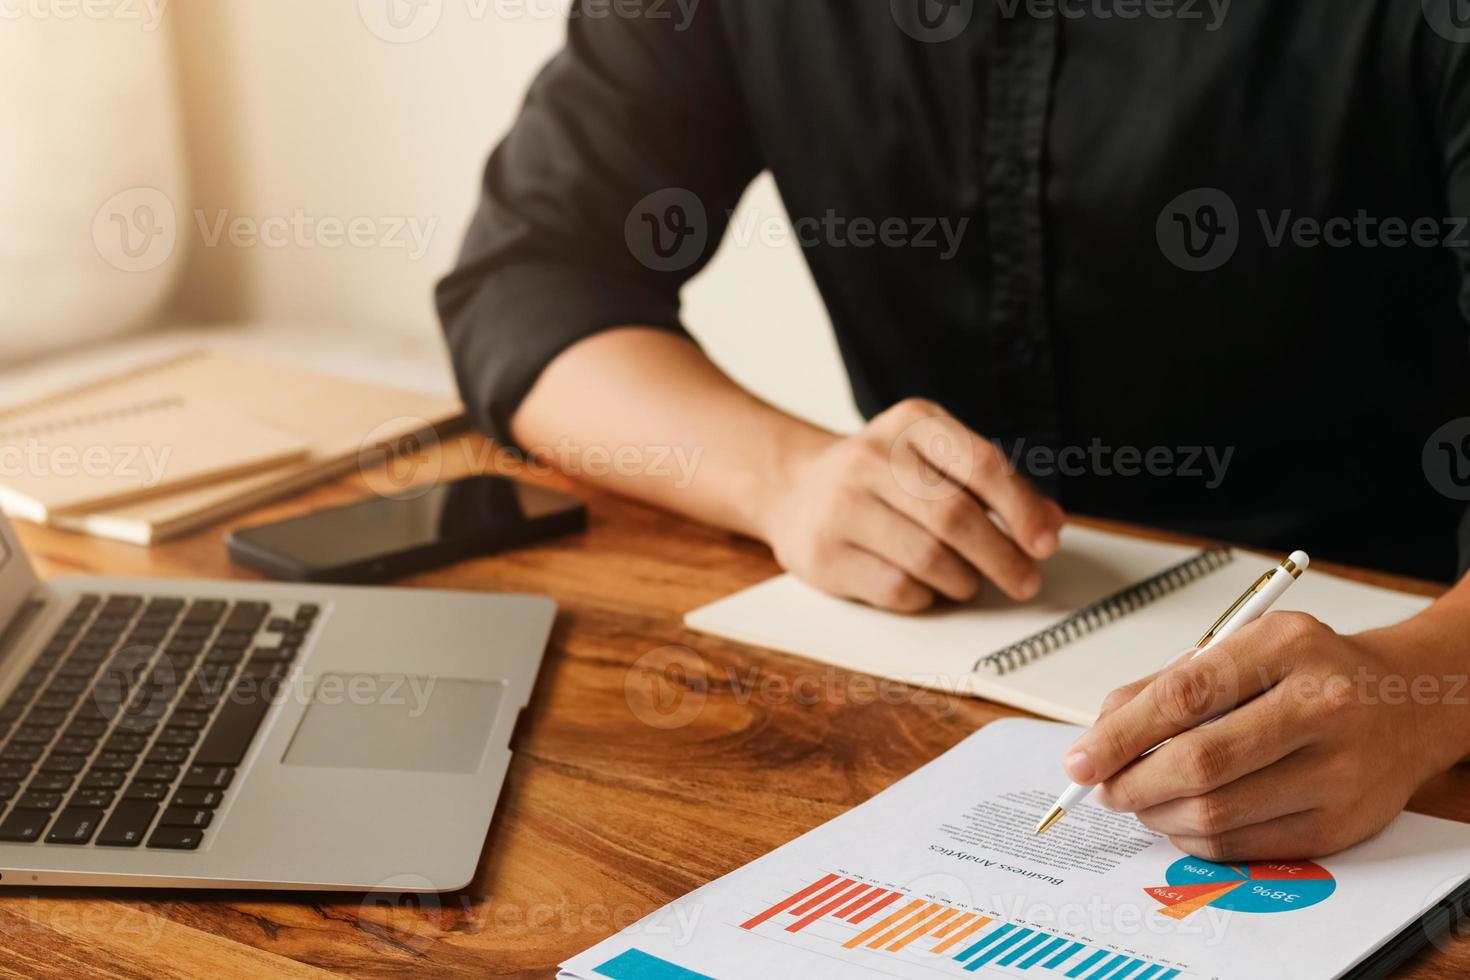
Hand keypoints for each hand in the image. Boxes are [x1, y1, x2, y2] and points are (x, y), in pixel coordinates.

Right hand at [758, 398, 1063, 611]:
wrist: (793, 487)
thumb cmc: (883, 478)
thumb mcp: (933, 460)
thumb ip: (992, 486)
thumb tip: (1050, 523)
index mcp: (911, 423)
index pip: (981, 464)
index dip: (1022, 508)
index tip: (1045, 543)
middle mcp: (870, 457)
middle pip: (956, 516)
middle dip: (1002, 557)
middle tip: (1024, 580)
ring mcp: (841, 505)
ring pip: (929, 558)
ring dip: (964, 580)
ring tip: (968, 581)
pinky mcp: (823, 553)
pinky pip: (897, 589)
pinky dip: (925, 596)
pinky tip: (926, 587)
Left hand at [1065, 611, 1469, 860]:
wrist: (1406, 703)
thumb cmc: (1306, 672)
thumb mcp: (1240, 647)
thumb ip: (1165, 685)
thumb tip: (1097, 737)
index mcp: (1286, 646)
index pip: (1183, 696)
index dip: (1120, 736)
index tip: (1079, 760)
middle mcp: (1322, 706)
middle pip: (1199, 764)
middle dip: (1131, 783)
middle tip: (1103, 787)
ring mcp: (1337, 771)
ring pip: (1216, 813)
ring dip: (1157, 813)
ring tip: (1140, 798)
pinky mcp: (1340, 824)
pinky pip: (1242, 846)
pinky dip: (1193, 837)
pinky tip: (1180, 816)